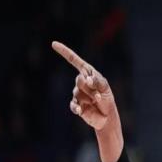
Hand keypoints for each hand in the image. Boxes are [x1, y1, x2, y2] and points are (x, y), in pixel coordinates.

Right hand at [52, 41, 122, 161]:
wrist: (107, 117)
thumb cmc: (107, 100)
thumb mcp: (106, 88)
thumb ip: (97, 81)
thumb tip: (87, 79)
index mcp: (88, 74)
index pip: (75, 61)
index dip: (65, 52)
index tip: (53, 44)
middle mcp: (81, 83)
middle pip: (79, 80)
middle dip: (90, 88)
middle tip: (98, 95)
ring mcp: (77, 94)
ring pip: (78, 93)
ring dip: (89, 98)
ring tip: (96, 102)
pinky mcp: (76, 105)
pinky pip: (73, 105)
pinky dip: (77, 107)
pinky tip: (81, 111)